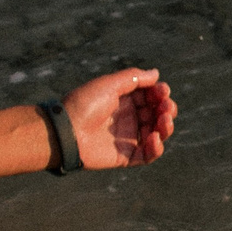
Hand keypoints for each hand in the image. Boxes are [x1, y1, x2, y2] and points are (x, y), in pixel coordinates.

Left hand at [63, 68, 177, 167]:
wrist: (65, 132)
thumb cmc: (84, 104)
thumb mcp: (109, 84)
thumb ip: (134, 78)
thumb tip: (156, 74)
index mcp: (124, 100)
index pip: (150, 97)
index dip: (160, 93)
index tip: (163, 91)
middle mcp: (127, 118)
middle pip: (157, 114)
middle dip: (166, 109)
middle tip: (166, 107)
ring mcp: (127, 137)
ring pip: (157, 133)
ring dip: (166, 127)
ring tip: (164, 121)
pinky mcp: (125, 156)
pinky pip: (147, 155)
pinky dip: (156, 148)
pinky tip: (155, 138)